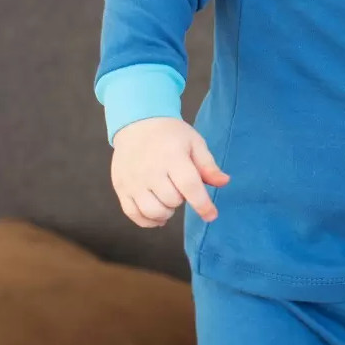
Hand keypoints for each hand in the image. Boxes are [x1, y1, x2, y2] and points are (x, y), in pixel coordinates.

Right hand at [110, 117, 229, 227]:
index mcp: (172, 157)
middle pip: (172, 201)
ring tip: (168, 200)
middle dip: (181, 199)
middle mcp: (150, 170)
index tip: (211, 215)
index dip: (202, 204)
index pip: (189, 186)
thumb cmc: (170, 135)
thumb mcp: (194, 143)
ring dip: (166, 212)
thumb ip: (208, 165)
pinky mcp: (121, 188)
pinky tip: (157, 216)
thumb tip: (224, 182)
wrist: (137, 124)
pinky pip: (134, 214)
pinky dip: (148, 221)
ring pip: (153, 211)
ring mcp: (133, 181)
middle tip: (179, 187)